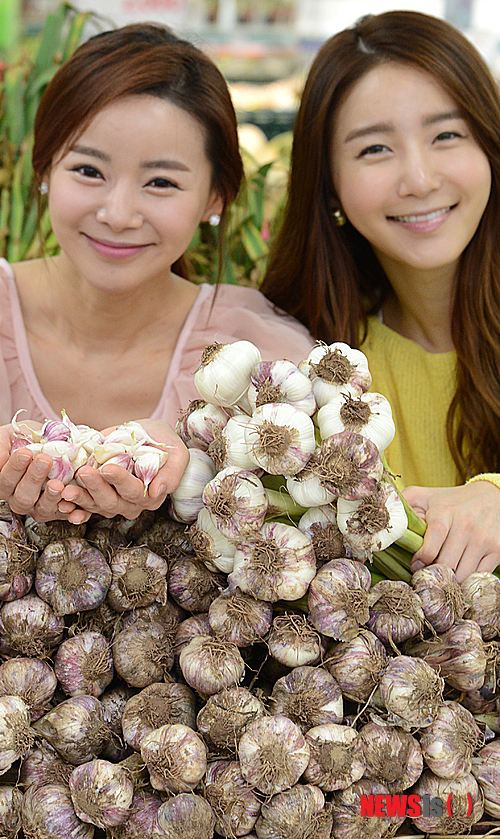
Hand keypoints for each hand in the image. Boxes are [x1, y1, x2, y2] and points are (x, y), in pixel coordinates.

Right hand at [0, 422, 83, 523]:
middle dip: (34, 478)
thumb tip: (1, 459)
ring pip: (42, 509)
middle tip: (45, 460)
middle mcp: (19, 499)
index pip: (6, 480)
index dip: (15, 467)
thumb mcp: (10, 437)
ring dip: (51, 497)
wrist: (51, 444)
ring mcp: (38, 507)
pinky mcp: (57, 511)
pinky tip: (74, 506)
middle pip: (23, 496)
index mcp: (5, 483)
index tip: (25, 452)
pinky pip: (63, 514)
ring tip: (58, 483)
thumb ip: (2, 447)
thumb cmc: (26, 440)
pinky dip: (69, 511)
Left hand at [59, 419, 188, 519]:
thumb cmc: (162, 441)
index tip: (107, 468)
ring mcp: (114, 503)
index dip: (121, 481)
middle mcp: (132, 504)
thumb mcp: (177, 451)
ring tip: (66, 488)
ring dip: (80, 498)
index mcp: (152, 495)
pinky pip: (84, 507)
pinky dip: (72, 506)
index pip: (136, 492)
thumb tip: (157, 491)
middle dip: (96, 488)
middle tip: (84, 472)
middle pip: (113, 502)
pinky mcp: (97, 498)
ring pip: (96, 506)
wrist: (145, 434)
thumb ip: (172, 472)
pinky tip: (61, 501)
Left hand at [403, 481, 499, 581]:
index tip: (415, 565)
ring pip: (462, 575)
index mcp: (445, 513)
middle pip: (446, 565)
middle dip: (432, 575)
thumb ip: (402, 504)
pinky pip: (478, 576)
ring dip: (448, 581)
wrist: (490, 496)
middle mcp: (466, 526)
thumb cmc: (450, 500)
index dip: (422, 559)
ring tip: (439, 577)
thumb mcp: (424, 495)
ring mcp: (483, 540)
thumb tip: (382, 516)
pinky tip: (457, 576)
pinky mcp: (496, 550)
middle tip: (424, 577)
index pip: (432, 543)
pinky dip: (466, 581)